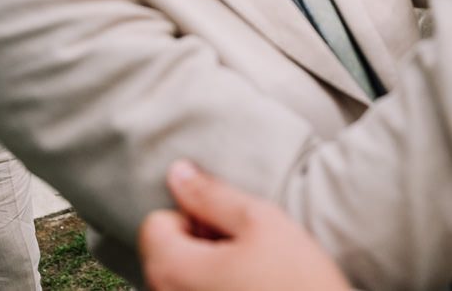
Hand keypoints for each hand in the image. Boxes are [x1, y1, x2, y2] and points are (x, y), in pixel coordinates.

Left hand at [138, 161, 349, 290]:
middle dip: (198, 242)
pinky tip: (249, 287)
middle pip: (164, 252)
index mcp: (172, 270)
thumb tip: (177, 172)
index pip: (154, 223)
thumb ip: (211, 195)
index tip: (226, 229)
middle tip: (244, 249)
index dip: (193, 217)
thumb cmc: (296, 280)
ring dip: (207, 267)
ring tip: (250, 272)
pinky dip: (214, 287)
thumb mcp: (260, 221)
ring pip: (179, 276)